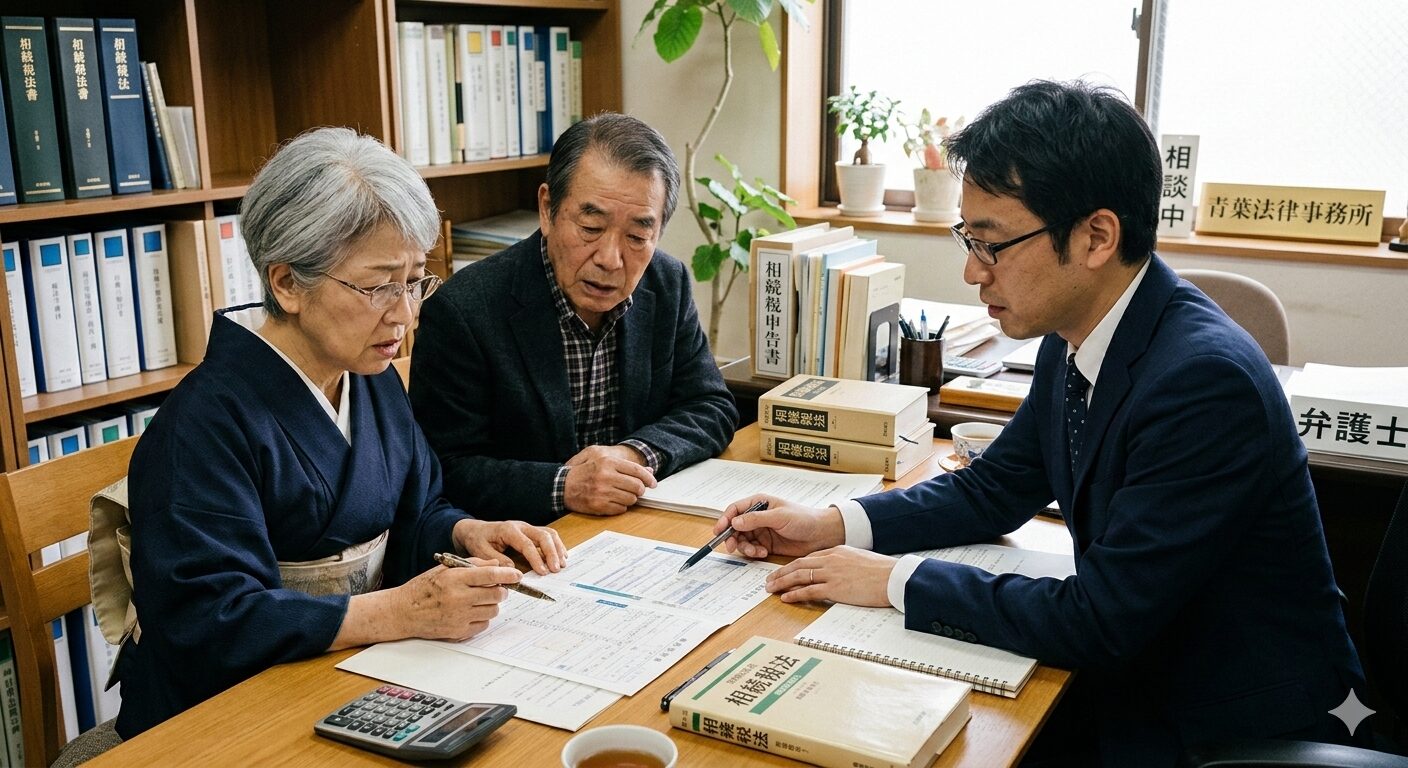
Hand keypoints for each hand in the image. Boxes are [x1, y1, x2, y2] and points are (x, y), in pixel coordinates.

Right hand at [394, 557, 517, 641]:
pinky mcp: (459, 632)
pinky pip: (484, 624)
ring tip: (478, 600)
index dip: (507, 574)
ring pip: (493, 610)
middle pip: (496, 594)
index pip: (489, 575)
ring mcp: (459, 617)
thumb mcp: (445, 569)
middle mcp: (458, 598)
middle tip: (493, 588)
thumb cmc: (424, 588)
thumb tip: (496, 564)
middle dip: (499, 590)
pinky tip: (470, 612)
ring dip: (491, 604)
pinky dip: (482, 618)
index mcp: (455, 579)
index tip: (517, 574)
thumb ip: (472, 564)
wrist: (404, 611)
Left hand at [453, 519, 566, 573]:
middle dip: (552, 553)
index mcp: (508, 530)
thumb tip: (513, 570)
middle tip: (556, 569)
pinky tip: (561, 556)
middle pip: (543, 536)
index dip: (536, 558)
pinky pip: (548, 535)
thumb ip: (497, 560)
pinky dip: (556, 545)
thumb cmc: (478, 540)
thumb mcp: (481, 552)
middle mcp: (521, 526)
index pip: (527, 544)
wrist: (475, 530)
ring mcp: (527, 528)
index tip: (543, 572)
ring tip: (562, 564)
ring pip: (549, 534)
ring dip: (557, 548)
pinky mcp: (531, 531)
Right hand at [563, 445, 656, 515]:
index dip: (649, 478)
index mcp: (607, 462)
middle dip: (640, 489)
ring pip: (631, 499)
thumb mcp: (600, 458)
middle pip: (637, 486)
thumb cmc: (582, 471)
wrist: (561, 486)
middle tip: (636, 490)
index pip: (637, 471)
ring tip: (621, 494)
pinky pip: (621, 509)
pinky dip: (621, 506)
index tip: (653, 483)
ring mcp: (603, 492)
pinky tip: (613, 501)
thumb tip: (649, 470)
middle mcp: (606, 476)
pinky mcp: (599, 506)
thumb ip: (625, 463)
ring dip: (630, 499)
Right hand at [713, 495, 845, 558]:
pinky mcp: (766, 543)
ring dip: (745, 547)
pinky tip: (763, 553)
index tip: (719, 531)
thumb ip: (756, 519)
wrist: (821, 534)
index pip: (735, 509)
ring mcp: (761, 530)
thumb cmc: (803, 518)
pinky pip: (752, 549)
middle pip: (735, 527)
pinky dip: (754, 553)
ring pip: (742, 540)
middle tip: (732, 547)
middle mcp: (758, 516)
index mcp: (759, 503)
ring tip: (756, 552)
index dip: (725, 519)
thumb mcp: (779, 516)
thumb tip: (735, 522)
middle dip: (732, 537)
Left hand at [766, 546, 896, 606]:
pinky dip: (795, 594)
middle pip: (798, 565)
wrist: (893, 577)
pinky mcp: (835, 588)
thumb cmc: (881, 571)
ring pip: (800, 576)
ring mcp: (832, 574)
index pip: (808, 558)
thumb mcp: (859, 560)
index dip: (792, 565)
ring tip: (771, 589)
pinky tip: (785, 597)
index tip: (783, 571)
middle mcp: (831, 560)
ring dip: (782, 582)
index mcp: (837, 551)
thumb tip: (836, 572)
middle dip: (781, 572)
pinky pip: (809, 591)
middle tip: (769, 580)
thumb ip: (843, 563)